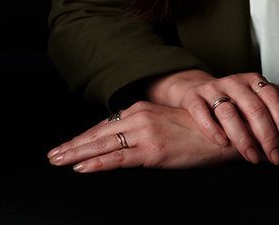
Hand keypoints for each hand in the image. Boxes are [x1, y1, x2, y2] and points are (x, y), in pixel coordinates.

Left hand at [46, 101, 241, 171]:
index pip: (105, 126)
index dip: (83, 138)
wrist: (226, 131)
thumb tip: (124, 141)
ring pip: (102, 145)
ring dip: (77, 154)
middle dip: (72, 145)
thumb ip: (145, 128)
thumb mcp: (166, 124)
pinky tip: (83, 167)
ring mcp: (145, 133)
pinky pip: (119, 158)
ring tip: (58, 161)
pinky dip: (98, 163)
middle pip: (98, 133)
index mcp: (141, 110)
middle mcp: (139, 117)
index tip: (66, 147)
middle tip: (52, 155)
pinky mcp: (153, 150)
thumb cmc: (199, 130)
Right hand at [173, 72, 278, 165]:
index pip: (273, 98)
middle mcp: (234, 82)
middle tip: (275, 156)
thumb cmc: (234, 98)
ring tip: (252, 157)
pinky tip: (222, 143)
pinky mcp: (193, 98)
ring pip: (228, 113)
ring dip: (243, 138)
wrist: (199, 92)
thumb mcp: (257, 94)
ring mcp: (213, 89)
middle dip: (267, 136)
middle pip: (253, 108)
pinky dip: (212, 129)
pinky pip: (201, 113)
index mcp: (253, 80)